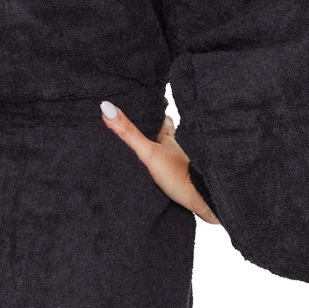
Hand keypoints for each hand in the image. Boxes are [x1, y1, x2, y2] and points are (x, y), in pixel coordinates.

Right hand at [100, 104, 218, 224]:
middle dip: (159, 133)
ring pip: (171, 155)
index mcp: (170, 139)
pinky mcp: (184, 183)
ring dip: (162, 153)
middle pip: (168, 137)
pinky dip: (166, 173)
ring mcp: (182, 166)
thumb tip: (107, 108)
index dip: (159, 114)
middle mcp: (178, 150)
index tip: (154, 108)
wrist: (201, 199)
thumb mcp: (148, 152)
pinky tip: (160, 178)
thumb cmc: (178, 174)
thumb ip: (129, 133)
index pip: (165, 121)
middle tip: (149, 127)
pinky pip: (172, 174)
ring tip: (152, 150)